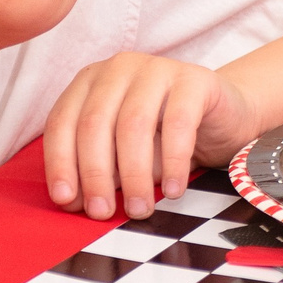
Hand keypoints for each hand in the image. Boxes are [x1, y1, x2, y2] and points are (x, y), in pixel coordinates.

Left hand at [43, 52, 258, 221]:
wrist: (222, 118)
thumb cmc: (163, 138)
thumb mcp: (122, 156)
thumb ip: (98, 172)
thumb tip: (72, 200)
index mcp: (90, 83)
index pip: (63, 122)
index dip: (60, 163)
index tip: (65, 200)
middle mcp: (118, 69)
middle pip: (95, 123)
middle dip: (95, 174)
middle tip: (102, 213)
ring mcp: (156, 69)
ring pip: (134, 124)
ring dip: (133, 174)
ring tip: (139, 208)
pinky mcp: (194, 79)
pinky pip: (179, 123)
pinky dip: (173, 161)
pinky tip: (174, 190)